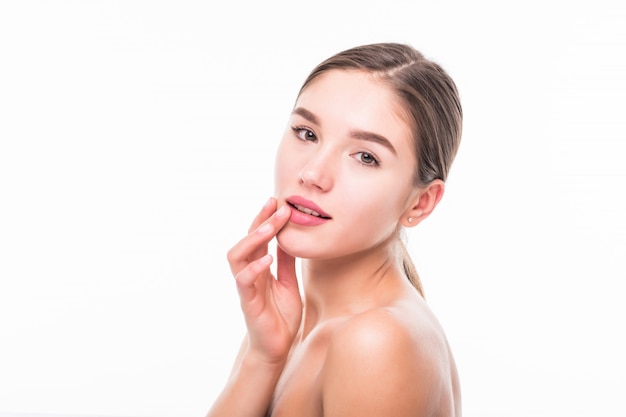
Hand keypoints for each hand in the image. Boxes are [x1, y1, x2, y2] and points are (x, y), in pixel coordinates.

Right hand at [227, 198, 302, 364]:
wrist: (278, 347)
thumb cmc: (281, 316)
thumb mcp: (289, 283)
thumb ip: (287, 263)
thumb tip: (291, 238)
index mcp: (259, 267)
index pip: (258, 237)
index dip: (265, 218)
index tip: (278, 202)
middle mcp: (249, 273)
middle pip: (246, 240)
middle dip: (259, 220)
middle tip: (276, 206)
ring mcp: (246, 287)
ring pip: (237, 256)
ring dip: (253, 239)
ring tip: (269, 228)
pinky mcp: (247, 302)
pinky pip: (243, 281)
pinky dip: (254, 268)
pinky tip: (268, 259)